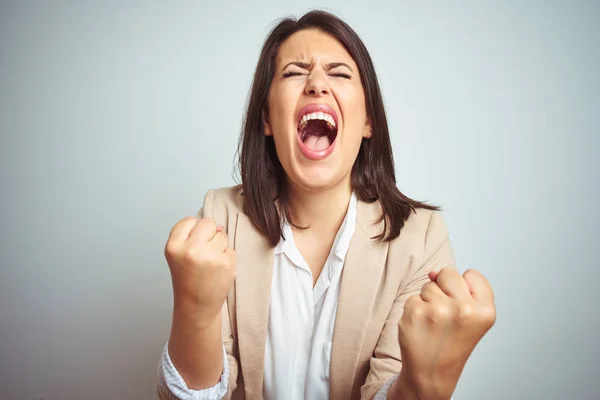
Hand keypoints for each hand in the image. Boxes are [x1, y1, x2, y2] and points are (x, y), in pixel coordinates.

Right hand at [164, 217, 235, 323]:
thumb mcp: (179, 255)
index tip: (193, 244)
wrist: (196, 305)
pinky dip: (227, 258)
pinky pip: (231, 249)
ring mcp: (209, 256)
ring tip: (210, 264)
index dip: (194, 231)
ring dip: (220, 247)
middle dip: (209, 234)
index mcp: (174, 246)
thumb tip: (220, 227)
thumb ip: (193, 236)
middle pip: (208, 223)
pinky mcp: (226, 263)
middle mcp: (190, 249)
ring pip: (222, 236)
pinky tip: (219, 270)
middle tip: (204, 254)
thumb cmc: (189, 279)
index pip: (189, 220)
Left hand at [397, 268, 495, 398]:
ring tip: (435, 323)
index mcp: (485, 311)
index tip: (464, 309)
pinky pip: (413, 296)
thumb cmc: (453, 342)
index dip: (465, 288)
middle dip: (445, 289)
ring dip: (429, 300)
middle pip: (448, 273)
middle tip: (447, 315)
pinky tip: (421, 326)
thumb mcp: (473, 317)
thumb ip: (462, 289)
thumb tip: (432, 272)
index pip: (472, 274)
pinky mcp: (415, 312)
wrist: (432, 372)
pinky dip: (415, 308)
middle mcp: (464, 309)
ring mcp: (438, 310)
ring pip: (429, 284)